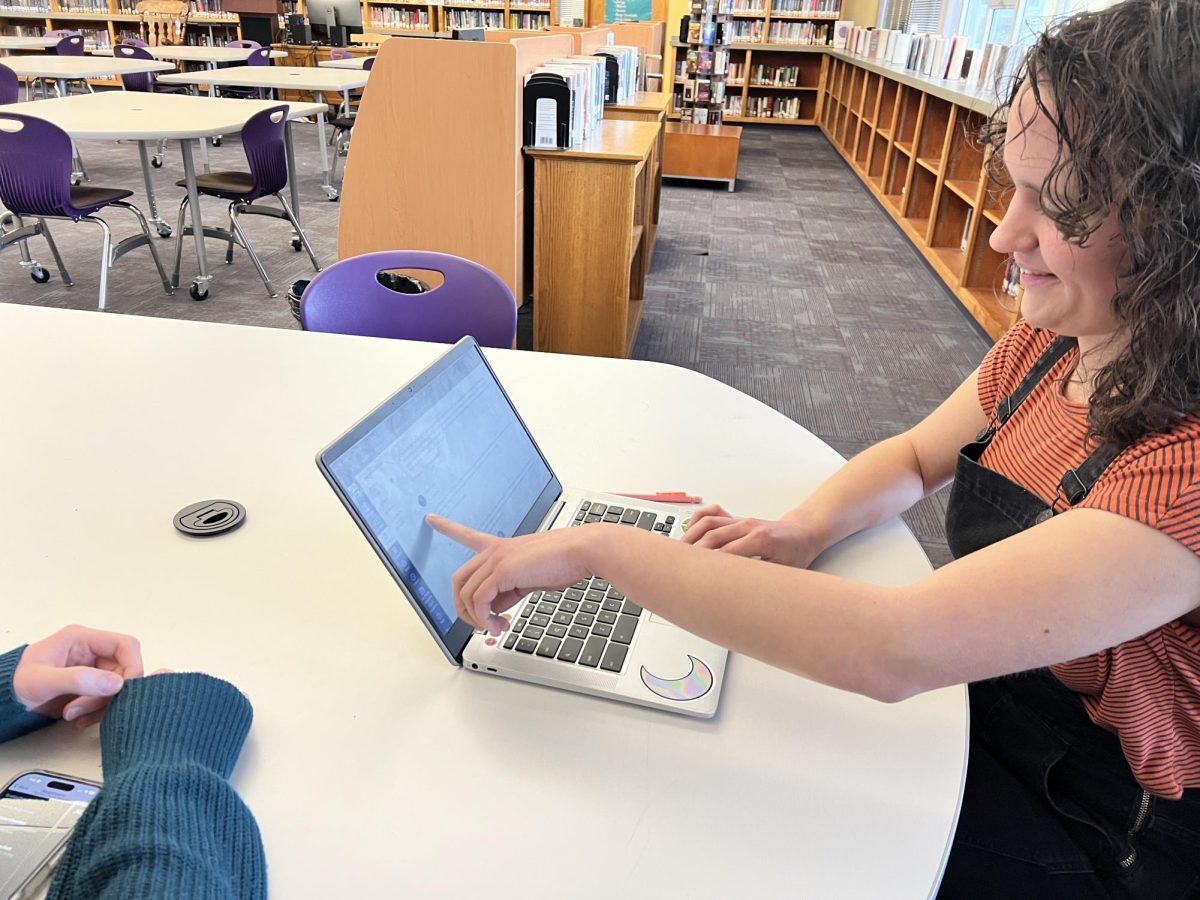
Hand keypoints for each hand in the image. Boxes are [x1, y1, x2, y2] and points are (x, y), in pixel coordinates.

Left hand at [13, 625, 144, 727]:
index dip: (133, 667)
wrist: (4, 700)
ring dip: (101, 706)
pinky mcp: (91, 686)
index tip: (124, 690)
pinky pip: (107, 699)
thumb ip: (78, 680)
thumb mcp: (43, 681)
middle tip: (85, 710)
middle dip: (108, 694)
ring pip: (117, 688)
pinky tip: (79, 718)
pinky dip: (97, 712)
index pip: (126, 645)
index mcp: (83, 639)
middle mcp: (93, 651)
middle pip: (123, 670)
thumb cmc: (17, 683)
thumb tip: (117, 684)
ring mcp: (93, 669)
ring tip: (73, 715)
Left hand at [426, 514, 597, 632]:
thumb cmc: (565, 562)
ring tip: (498, 628)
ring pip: (466, 594)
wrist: (582, 551)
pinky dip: (485, 618)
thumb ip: (510, 590)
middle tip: (482, 624)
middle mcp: (494, 551)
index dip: (448, 527)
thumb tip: (497, 610)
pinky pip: (479, 601)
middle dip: (463, 608)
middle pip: (458, 580)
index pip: (468, 535)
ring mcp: (496, 559)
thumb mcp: (531, 578)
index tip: (432, 519)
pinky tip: (500, 624)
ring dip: (478, 619)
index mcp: (502, 548)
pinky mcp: (502, 571)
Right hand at [682, 504, 826, 568]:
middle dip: (693, 553)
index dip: (709, 566)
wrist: (803, 532)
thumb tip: (742, 597)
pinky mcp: (736, 519)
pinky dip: (698, 520)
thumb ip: (762, 580)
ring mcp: (740, 521)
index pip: (725, 553)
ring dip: (690, 536)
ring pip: (708, 523)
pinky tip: (689, 531)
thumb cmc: (796, 553)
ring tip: (677, 552)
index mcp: (760, 539)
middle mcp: (747, 526)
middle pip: (711, 536)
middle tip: (680, 570)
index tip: (695, 579)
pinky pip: (712, 514)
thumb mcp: (784, 572)